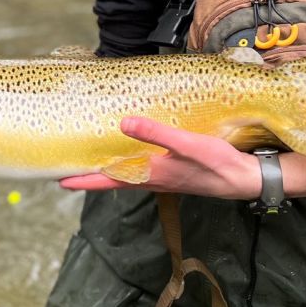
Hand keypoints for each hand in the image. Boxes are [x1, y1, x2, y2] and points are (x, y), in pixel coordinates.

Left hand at [58, 117, 262, 199]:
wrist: (244, 180)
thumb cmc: (217, 164)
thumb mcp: (186, 144)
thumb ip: (156, 134)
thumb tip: (123, 124)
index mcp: (151, 174)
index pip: (110, 179)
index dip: (85, 180)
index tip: (61, 181)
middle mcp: (154, 180)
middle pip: (115, 180)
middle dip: (93, 177)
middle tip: (71, 172)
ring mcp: (165, 179)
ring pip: (129, 177)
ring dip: (111, 172)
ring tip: (96, 163)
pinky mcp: (176, 174)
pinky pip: (144, 172)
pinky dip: (131, 165)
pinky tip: (135, 157)